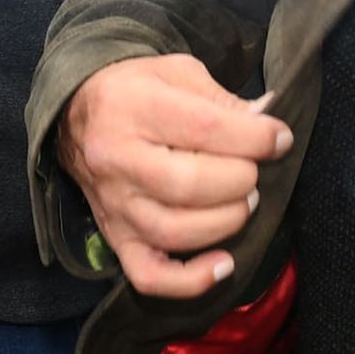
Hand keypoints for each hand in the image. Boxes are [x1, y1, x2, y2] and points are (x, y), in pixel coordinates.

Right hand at [59, 52, 291, 299]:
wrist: (76, 112)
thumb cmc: (136, 90)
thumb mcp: (178, 73)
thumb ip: (224, 101)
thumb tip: (269, 128)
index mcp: (134, 107)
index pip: (205, 129)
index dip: (255, 139)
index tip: (279, 139)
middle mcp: (117, 158)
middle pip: (189, 185)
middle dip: (239, 181)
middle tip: (253, 172)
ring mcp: (114, 204)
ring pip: (174, 232)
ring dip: (225, 222)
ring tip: (242, 202)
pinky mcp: (115, 237)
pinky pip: (149, 275)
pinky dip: (191, 280)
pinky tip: (223, 263)